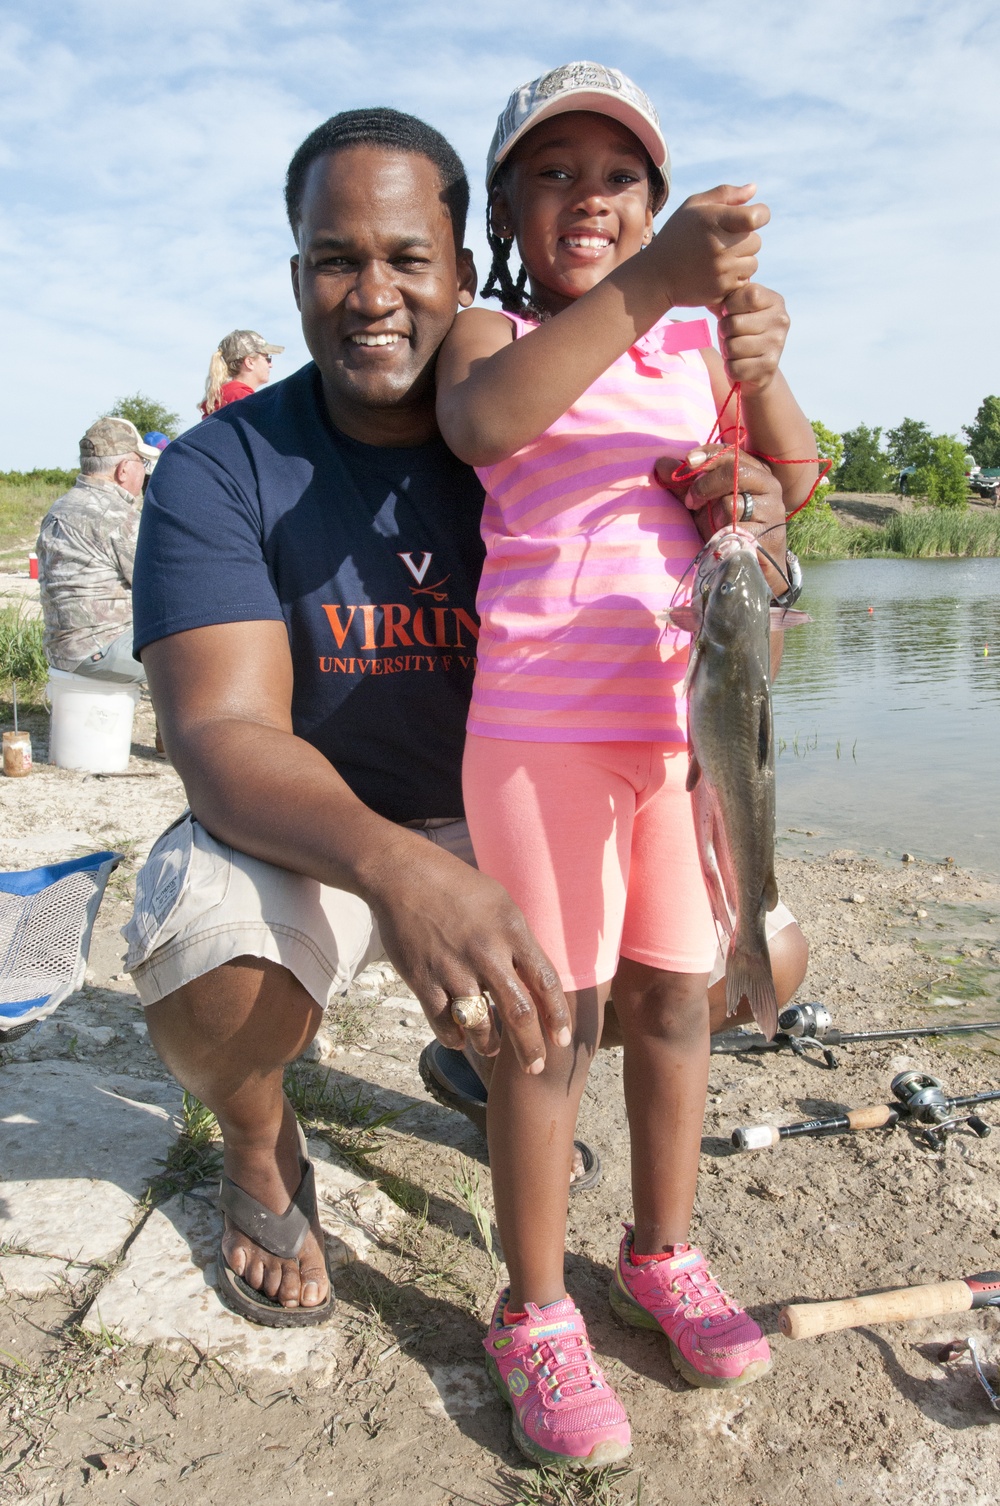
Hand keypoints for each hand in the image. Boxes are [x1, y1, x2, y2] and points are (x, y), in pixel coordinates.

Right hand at [368, 837, 571, 1073]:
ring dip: (489, 1044)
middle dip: (531, 1048)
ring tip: (492, 1049)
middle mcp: (486, 952)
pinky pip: (443, 1022)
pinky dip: (454, 1037)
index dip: (557, 1016)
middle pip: (519, 1013)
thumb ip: (518, 938)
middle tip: (535, 1068)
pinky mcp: (423, 978)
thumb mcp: (500, 901)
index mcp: (511, 930)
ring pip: (480, 1025)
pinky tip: (459, 1038)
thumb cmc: (456, 885)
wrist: (403, 874)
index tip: (562, 1039)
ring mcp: (453, 967)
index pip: (545, 982)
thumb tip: (534, 974)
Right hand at [651, 185, 768, 309]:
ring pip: (752, 263)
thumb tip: (754, 189)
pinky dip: (734, 278)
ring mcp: (721, 272)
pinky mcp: (722, 291)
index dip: (760, 215)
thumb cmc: (676, 236)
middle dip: (744, 240)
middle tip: (724, 242)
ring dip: (742, 260)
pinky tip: (717, 273)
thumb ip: (725, 195)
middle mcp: (719, 248)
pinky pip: (744, 282)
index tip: (750, 218)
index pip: (756, 216)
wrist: (655, 276)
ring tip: (719, 258)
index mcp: (714, 221)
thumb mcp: (693, 207)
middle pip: (756, 241)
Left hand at [657, 446, 788, 596]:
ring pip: (732, 501)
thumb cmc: (726, 529)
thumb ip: (685, 485)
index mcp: (754, 471)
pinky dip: (724, 531)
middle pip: (733, 471)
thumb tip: (660, 463)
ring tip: (716, 525)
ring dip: (715, 514)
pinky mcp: (768, 531)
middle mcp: (768, 484)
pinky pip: (735, 527)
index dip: (708, 454)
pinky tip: (727, 537)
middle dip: (705, 485)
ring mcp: (771, 507)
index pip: (731, 452)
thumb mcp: (703, 505)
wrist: (750, 564)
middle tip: (691, 502)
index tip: (688, 461)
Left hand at [709, 283, 789, 396]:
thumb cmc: (741, 332)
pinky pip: (734, 368)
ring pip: (732, 347)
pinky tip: (740, 365)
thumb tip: (709, 290)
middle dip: (724, 331)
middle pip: (734, 323)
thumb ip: (725, 296)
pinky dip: (730, 368)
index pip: (749, 295)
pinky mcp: (769, 367)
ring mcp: (777, 345)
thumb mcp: (735, 309)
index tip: (730, 313)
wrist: (756, 368)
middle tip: (732, 335)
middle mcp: (780, 321)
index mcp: (775, 301)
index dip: (730, 306)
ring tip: (736, 350)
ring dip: (727, 351)